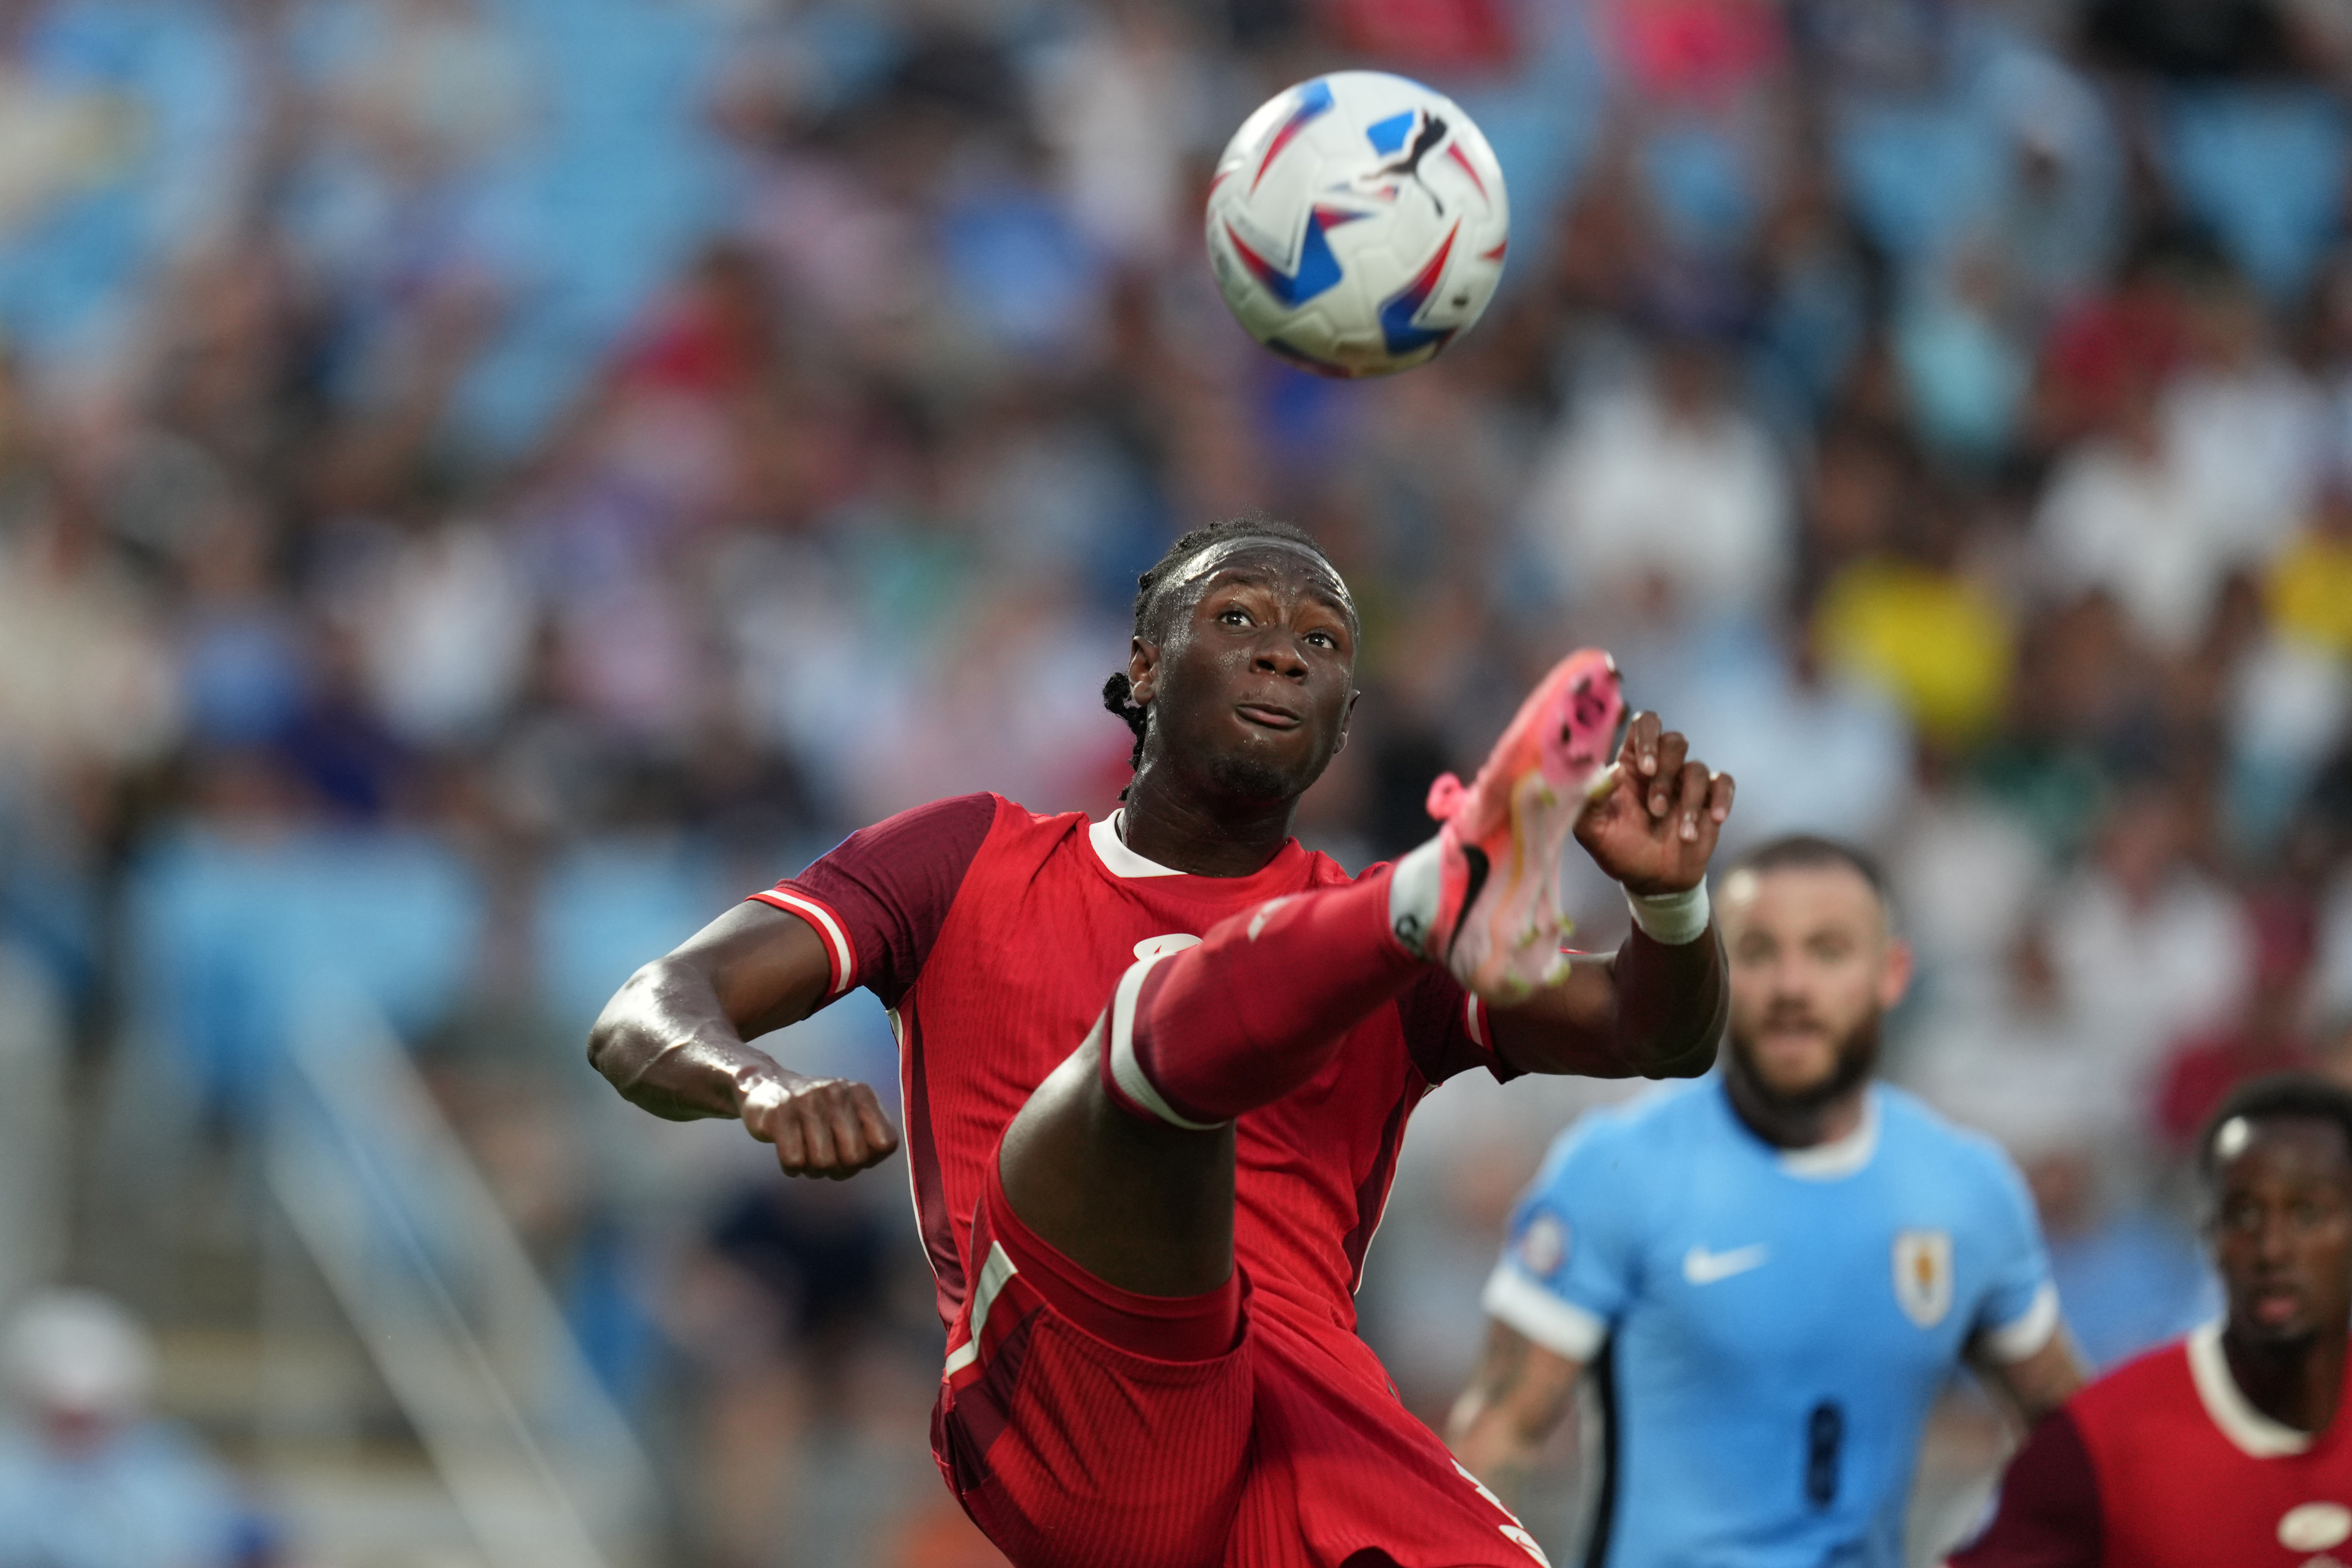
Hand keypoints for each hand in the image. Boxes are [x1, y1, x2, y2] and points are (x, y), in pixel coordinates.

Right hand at [738, 1070, 900, 1179]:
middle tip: (827, 1161)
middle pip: (855, 1158)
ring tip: (808, 1156)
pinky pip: (794, 1162)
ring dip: (814, 1170)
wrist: (766, 1086)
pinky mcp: (779, 1115)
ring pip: (823, 1163)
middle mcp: (837, 1093)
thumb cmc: (815, 1110)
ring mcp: (807, 1102)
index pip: (885, 1143)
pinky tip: (790, 1153)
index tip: (851, 1153)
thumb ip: (870, 1133)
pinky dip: (792, 1168)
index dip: (870, 1159)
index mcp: (861, 1093)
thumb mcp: (849, 1110)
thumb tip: (873, 1159)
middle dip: (841, 1170)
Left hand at [1573, 711, 1733, 895]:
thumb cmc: (1618, 849)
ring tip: (1682, 834)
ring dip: (1688, 802)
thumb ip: (1591, 798)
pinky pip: (1724, 782)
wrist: (1652, 881)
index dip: (1647, 736)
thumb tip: (1612, 770)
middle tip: (1655, 809)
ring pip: (1696, 767)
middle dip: (1665, 775)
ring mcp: (1686, 782)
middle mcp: (1660, 767)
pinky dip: (1721, 798)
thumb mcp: (1592, 829)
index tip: (1644, 768)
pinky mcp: (1708, 798)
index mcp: (1630, 765)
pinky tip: (1714, 819)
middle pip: (1674, 741)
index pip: (1643, 726)